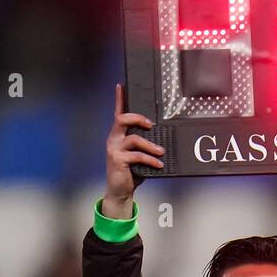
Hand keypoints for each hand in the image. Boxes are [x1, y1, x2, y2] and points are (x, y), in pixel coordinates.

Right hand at [103, 83, 164, 218]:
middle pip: (122, 119)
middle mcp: (113, 139)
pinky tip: (158, 164)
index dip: (119, 100)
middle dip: (137, 118)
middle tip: (150, 124)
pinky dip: (150, 160)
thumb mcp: (138, 156)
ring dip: (150, 145)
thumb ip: (144, 145)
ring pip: (134, 139)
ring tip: (161, 152)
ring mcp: (114, 149)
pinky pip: (137, 156)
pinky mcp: (117, 160)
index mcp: (118, 135)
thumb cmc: (130, 172)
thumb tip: (162, 139)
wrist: (120, 190)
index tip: (121, 86)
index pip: (118, 114)